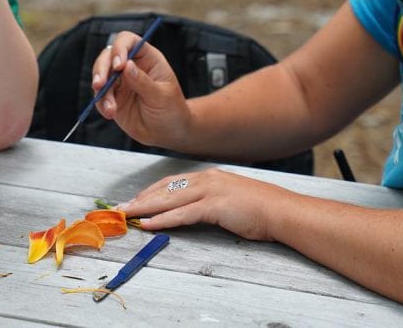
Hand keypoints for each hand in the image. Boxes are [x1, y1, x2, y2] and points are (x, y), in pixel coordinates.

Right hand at [90, 31, 190, 146]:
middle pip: (108, 56)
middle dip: (101, 69)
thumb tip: (127, 66)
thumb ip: (143, 82)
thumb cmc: (172, 110)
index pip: (129, 41)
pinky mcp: (112, 97)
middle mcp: (130, 66)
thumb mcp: (162, 96)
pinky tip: (110, 113)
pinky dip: (101, 103)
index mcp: (147, 58)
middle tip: (100, 84)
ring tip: (110, 108)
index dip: (120, 48)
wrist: (167, 133)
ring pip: (100, 75)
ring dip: (101, 91)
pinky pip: (99, 95)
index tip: (118, 66)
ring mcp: (120, 81)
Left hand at [118, 167, 287, 240]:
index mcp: (209, 177)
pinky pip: (182, 214)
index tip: (135, 200)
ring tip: (126, 215)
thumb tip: (192, 210)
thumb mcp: (230, 199)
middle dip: (140, 199)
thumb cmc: (260, 208)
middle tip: (120, 208)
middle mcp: (206, 180)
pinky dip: (162, 220)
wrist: (282, 210)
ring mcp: (210, 191)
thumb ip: (210, 201)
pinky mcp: (214, 207)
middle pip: (165, 189)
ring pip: (169, 199)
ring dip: (144, 208)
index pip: (172, 182)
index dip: (151, 191)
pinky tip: (148, 224)